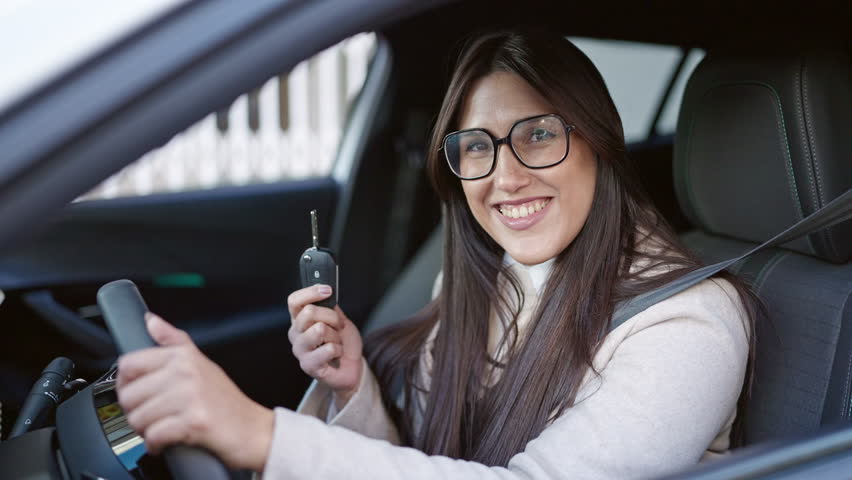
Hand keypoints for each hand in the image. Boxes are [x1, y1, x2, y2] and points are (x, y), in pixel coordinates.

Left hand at [116, 313, 273, 471]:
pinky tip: (166, 441)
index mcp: (183, 356)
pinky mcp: (193, 422)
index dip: (126, 383)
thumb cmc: (225, 401)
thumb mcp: (201, 363)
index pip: (129, 364)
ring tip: (162, 428)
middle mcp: (185, 372)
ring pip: (138, 418)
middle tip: (154, 416)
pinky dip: (156, 445)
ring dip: (145, 431)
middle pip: (129, 395)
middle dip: (136, 413)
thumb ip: (172, 340)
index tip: (138, 393)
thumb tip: (150, 320)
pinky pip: (153, 436)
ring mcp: (190, 396)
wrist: (252, 430)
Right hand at [287, 284, 362, 408]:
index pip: (294, 301)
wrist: (351, 367)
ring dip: (335, 335)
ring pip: (319, 329)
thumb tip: (325, 290)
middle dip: (332, 317)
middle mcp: (296, 334)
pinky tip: (336, 355)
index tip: (328, 290)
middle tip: (338, 326)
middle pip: (309, 312)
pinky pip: (328, 348)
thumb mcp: (339, 319)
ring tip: (336, 342)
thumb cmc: (342, 342)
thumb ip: (330, 306)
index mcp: (300, 319)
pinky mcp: (308, 365)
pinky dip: (339, 349)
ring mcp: (300, 350)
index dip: (310, 292)